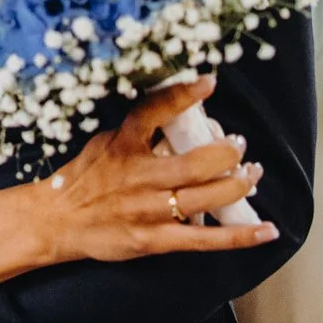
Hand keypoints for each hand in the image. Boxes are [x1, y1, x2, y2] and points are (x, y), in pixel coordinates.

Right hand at [46, 75, 276, 261]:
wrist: (56, 220)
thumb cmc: (84, 178)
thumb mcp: (105, 143)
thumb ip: (139, 133)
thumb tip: (177, 117)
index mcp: (124, 145)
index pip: (154, 112)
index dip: (183, 95)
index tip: (209, 81)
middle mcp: (139, 177)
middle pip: (195, 164)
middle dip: (228, 153)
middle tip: (240, 145)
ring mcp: (149, 210)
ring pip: (206, 198)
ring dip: (238, 185)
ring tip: (253, 174)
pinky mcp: (154, 240)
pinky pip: (205, 240)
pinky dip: (239, 235)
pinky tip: (267, 230)